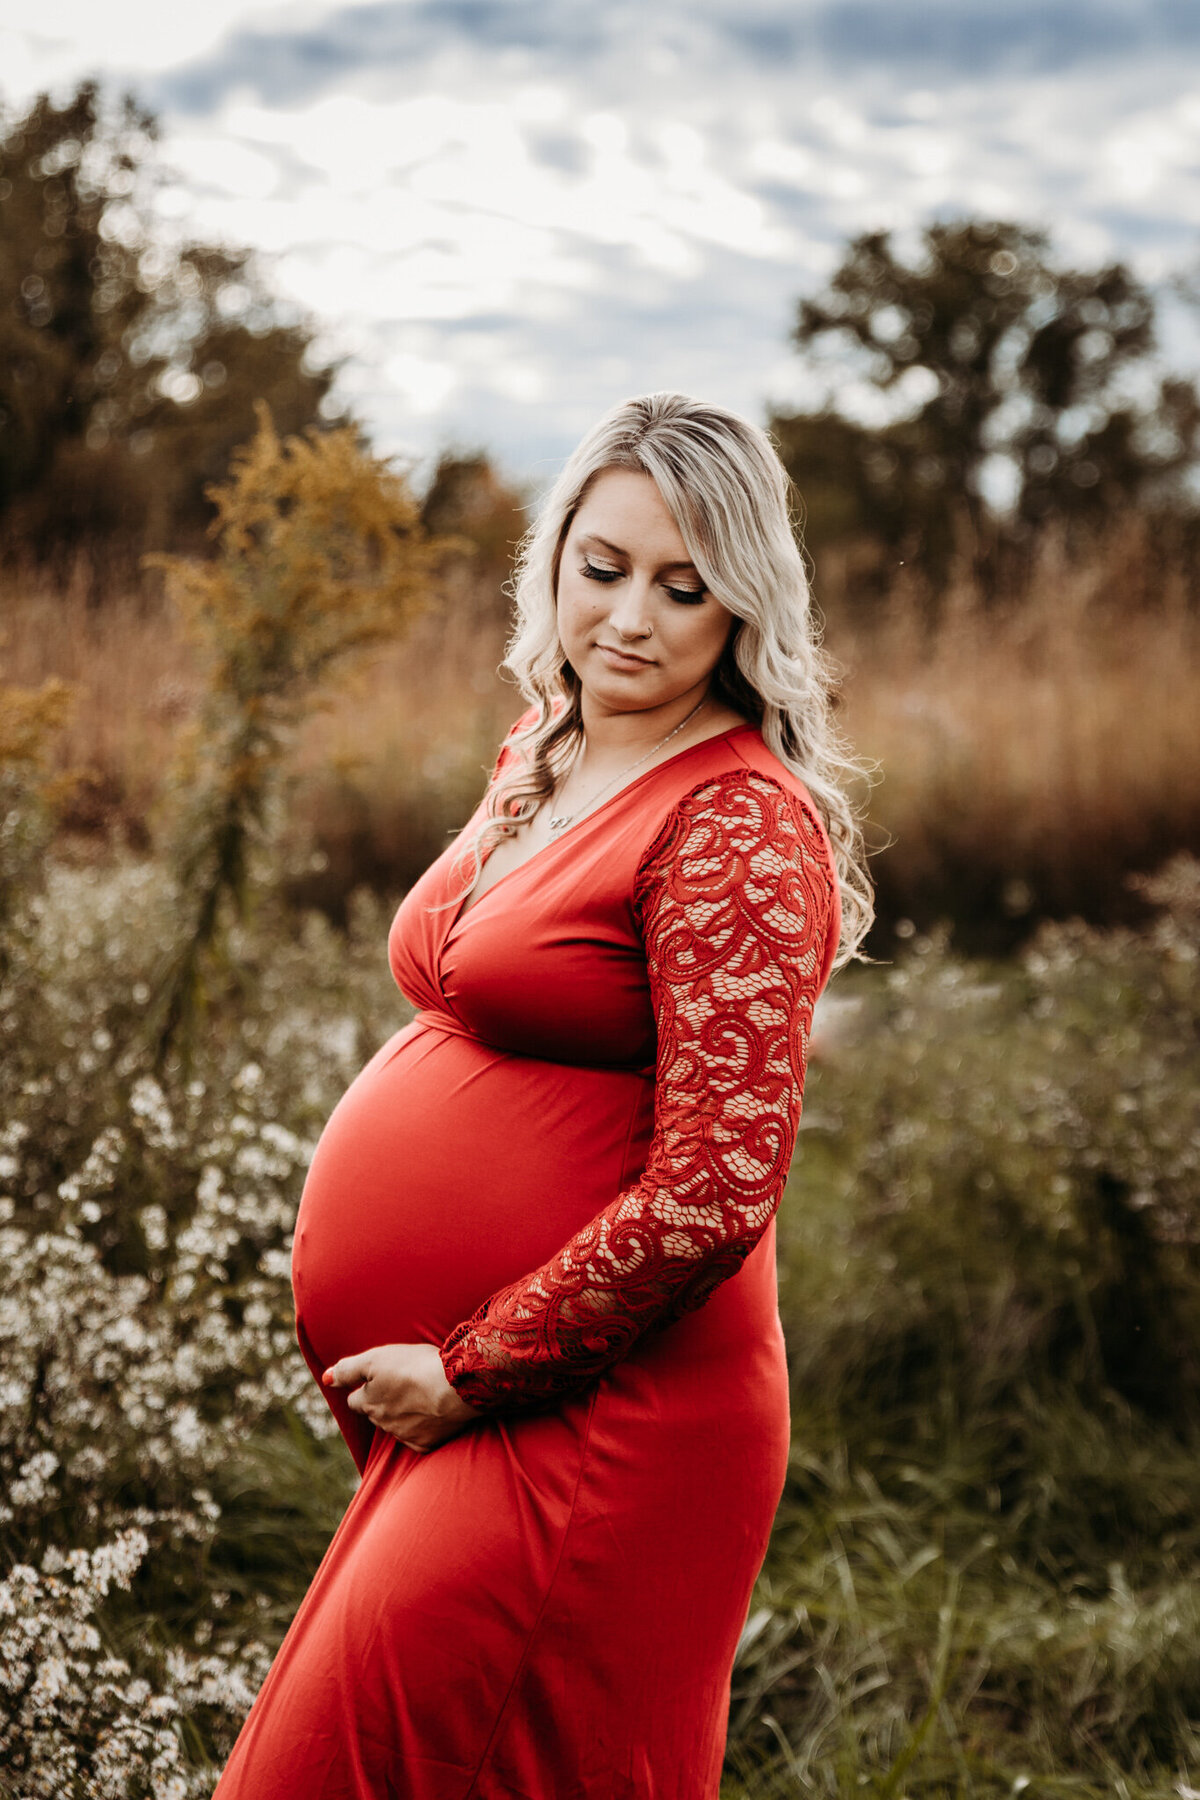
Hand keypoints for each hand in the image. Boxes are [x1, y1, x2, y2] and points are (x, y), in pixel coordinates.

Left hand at [322, 1343, 481, 1452]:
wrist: (455, 1388)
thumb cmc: (415, 1367)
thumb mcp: (377, 1358)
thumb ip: (348, 1369)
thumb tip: (325, 1378)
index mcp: (368, 1402)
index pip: (355, 1400)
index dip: (365, 1388)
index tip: (377, 1379)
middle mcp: (382, 1423)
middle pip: (375, 1413)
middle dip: (382, 1402)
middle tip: (401, 1385)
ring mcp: (403, 1435)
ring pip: (395, 1425)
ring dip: (402, 1413)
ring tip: (420, 1395)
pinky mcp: (425, 1444)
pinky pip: (418, 1437)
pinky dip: (422, 1427)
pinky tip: (433, 1413)